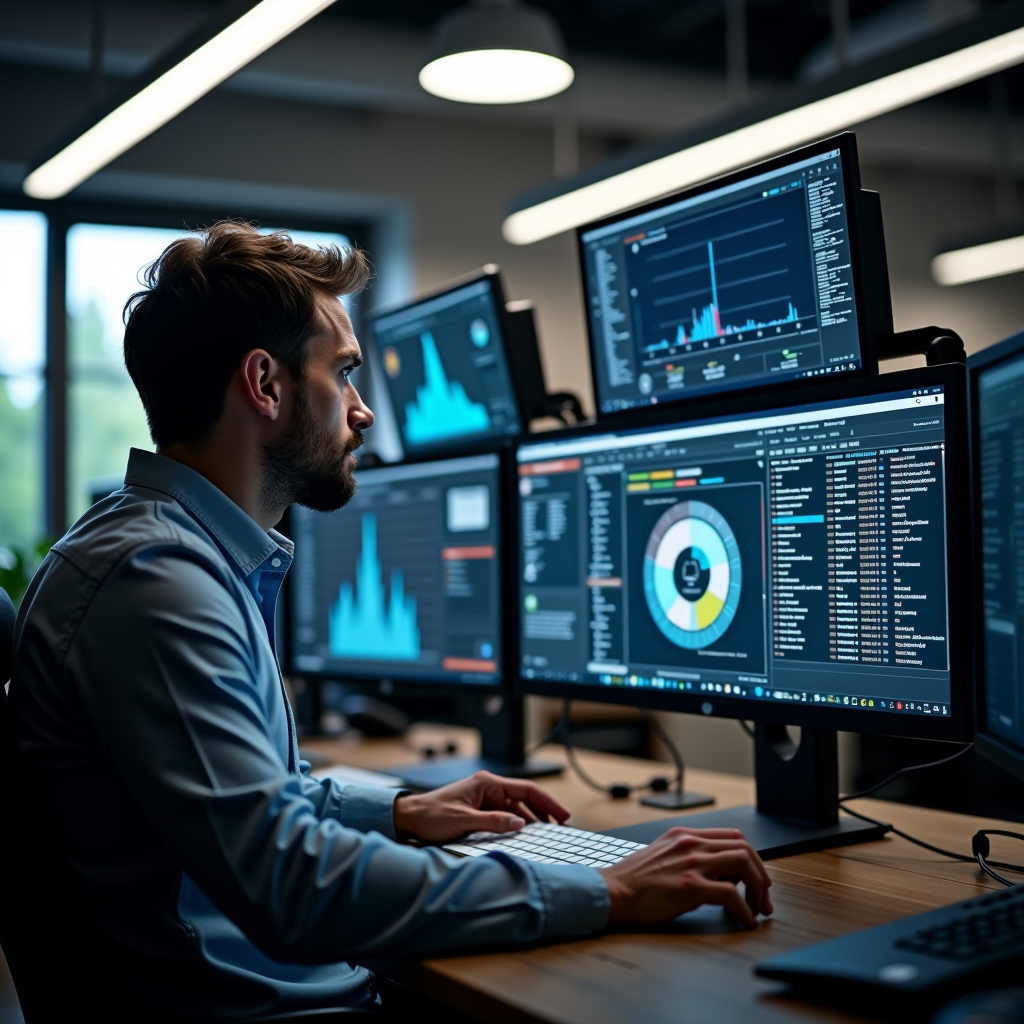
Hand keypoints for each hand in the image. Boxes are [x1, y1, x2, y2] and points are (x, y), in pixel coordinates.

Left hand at [393, 771, 569, 843]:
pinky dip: (516, 822)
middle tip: (561, 826)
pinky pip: (504, 814)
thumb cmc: (431, 816)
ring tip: (547, 832)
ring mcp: (484, 798)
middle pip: (524, 797)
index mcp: (486, 783)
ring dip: (531, 818)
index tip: (562, 814)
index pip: (525, 789)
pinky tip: (524, 833)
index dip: (547, 802)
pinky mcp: (479, 809)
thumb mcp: (464, 821)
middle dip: (543, 810)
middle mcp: (487, 787)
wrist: (409, 818)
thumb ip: (493, 821)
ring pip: (516, 807)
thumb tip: (520, 823)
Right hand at [598, 827, 772, 928]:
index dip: (752, 857)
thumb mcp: (663, 855)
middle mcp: (691, 843)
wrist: (612, 892)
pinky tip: (745, 920)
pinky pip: (731, 894)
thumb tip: (718, 875)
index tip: (756, 878)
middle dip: (761, 873)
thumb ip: (689, 857)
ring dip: (758, 889)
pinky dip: (745, 909)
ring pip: (744, 865)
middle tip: (764, 897)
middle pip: (744, 847)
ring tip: (758, 908)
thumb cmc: (633, 880)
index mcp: (685, 835)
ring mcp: (692, 863)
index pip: (733, 836)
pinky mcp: (690, 886)